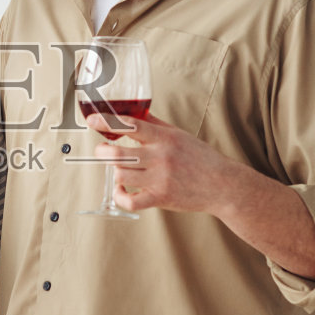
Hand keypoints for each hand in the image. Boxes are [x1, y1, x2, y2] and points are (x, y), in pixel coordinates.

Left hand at [89, 110, 236, 216]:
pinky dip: (120, 196)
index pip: (130, 125)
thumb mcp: (180, 135)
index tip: (92, 120)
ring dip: (114, 172)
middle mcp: (160, 157)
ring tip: (119, 170)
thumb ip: (156, 125)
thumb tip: (136, 114)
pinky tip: (122, 190)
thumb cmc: (201, 158)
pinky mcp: (161, 198)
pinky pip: (130, 201)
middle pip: (118, 153)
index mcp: (164, 138)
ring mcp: (160, 179)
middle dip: (102, 151)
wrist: (223, 185)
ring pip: (120, 175)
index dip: (106, 122)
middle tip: (101, 150)